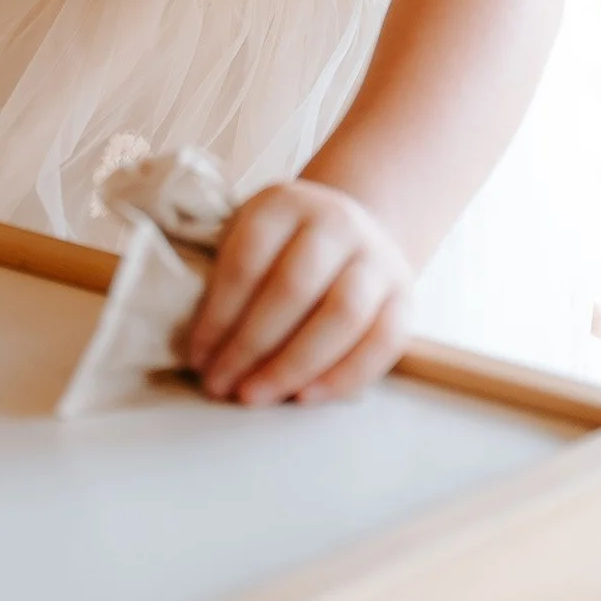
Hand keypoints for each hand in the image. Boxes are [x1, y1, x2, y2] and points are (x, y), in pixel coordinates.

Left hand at [187, 180, 414, 406]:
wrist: (353, 230)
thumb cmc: (283, 247)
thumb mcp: (251, 236)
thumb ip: (227, 275)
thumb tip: (199, 346)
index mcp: (285, 202)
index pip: (247, 258)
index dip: (218, 313)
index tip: (197, 356)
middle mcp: (335, 221)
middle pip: (293, 288)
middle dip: (250, 345)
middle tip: (219, 384)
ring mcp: (376, 258)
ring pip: (342, 315)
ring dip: (292, 365)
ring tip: (254, 396)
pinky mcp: (404, 297)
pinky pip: (382, 342)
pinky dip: (342, 376)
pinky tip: (303, 398)